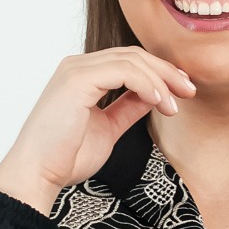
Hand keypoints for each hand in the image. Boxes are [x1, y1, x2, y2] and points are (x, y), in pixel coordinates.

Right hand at [0, 47, 197, 205]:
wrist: (38, 173)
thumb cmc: (66, 156)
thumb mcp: (108, 128)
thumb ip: (128, 108)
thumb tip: (155, 96)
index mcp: (84, 76)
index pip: (129, 62)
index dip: (160, 73)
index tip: (183, 91)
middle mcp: (78, 66)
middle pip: (133, 56)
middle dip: (166, 72)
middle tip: (190, 91)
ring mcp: (76, 70)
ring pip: (131, 60)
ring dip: (160, 80)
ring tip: (174, 105)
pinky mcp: (77, 80)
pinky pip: (121, 71)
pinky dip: (145, 84)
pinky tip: (159, 100)